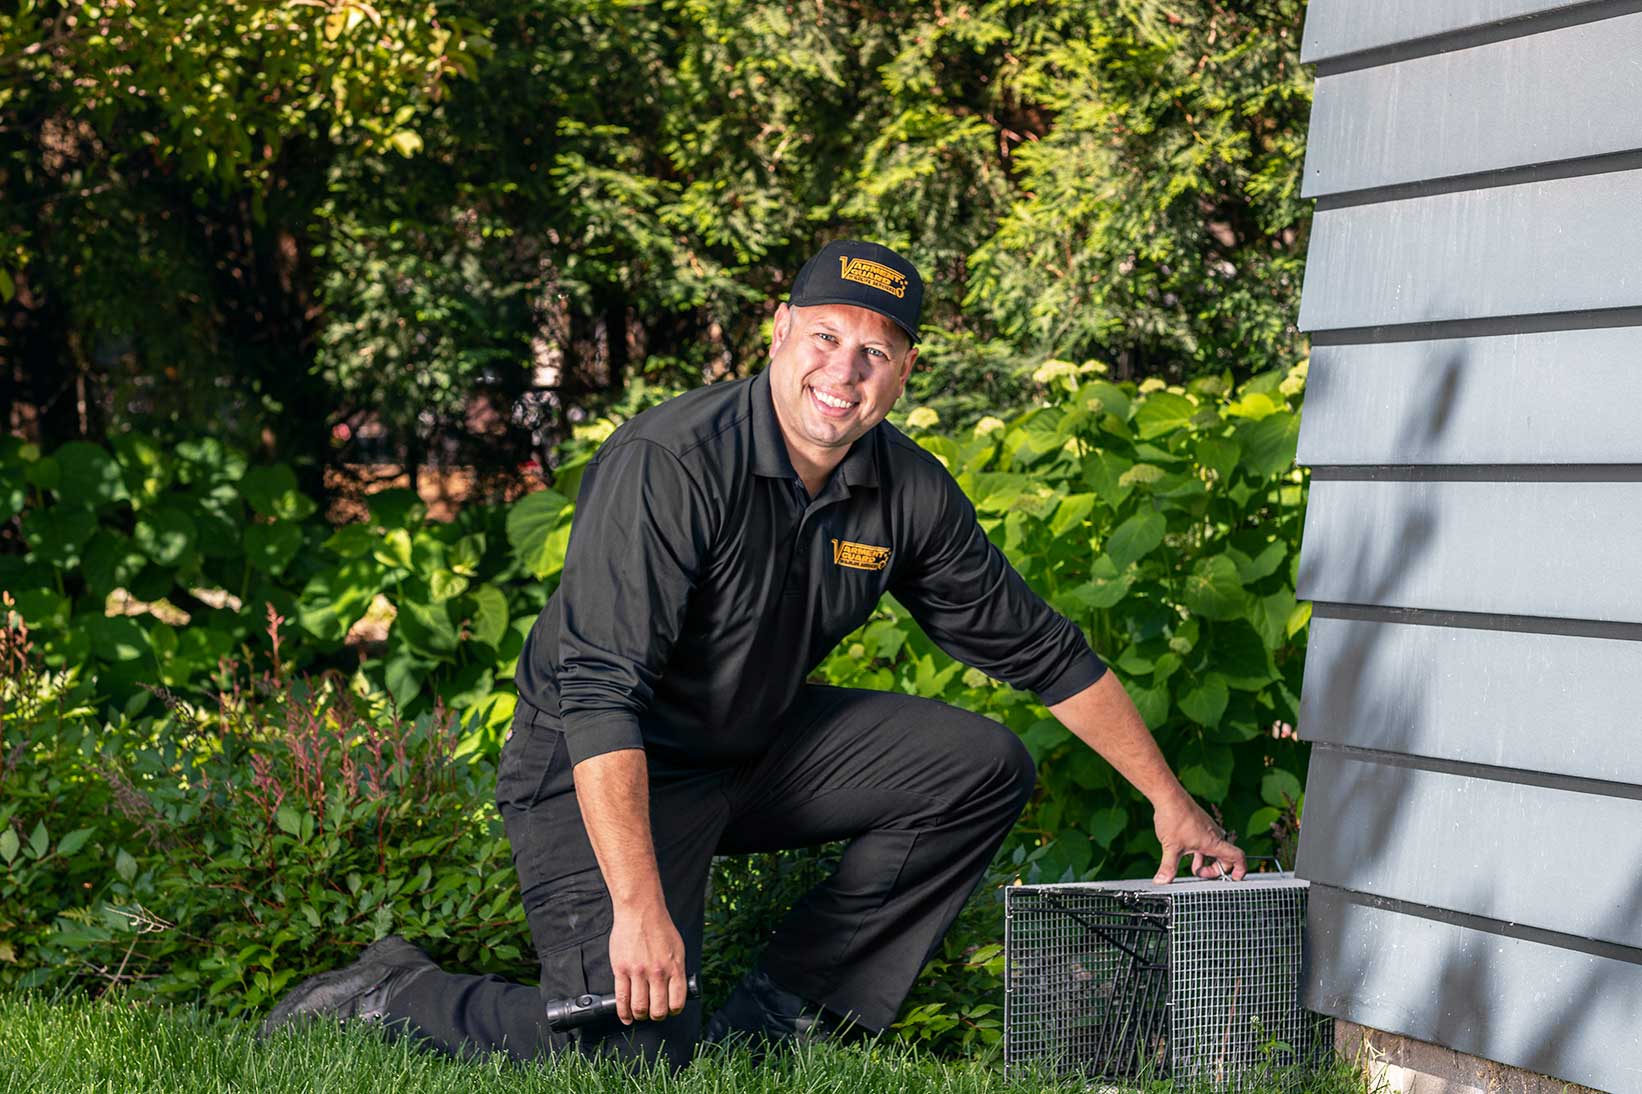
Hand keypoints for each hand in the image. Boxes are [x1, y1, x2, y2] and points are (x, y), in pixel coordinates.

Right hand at [607, 900, 687, 1024]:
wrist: (640, 911)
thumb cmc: (659, 927)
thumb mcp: (678, 948)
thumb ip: (677, 970)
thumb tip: (676, 990)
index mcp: (675, 967)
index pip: (677, 1002)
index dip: (673, 1011)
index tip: (670, 1010)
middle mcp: (658, 972)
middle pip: (658, 1010)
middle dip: (656, 1016)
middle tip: (654, 1013)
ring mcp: (638, 972)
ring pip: (639, 1008)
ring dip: (640, 1016)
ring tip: (640, 1013)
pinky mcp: (621, 970)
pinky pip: (621, 998)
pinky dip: (623, 1013)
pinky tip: (626, 1017)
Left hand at [1150, 791, 1246, 882]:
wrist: (1168, 795)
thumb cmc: (1174, 817)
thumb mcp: (1171, 847)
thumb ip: (1168, 867)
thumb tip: (1162, 881)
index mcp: (1213, 842)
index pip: (1237, 857)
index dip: (1240, 870)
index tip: (1234, 879)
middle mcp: (1214, 835)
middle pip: (1226, 857)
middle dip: (1216, 869)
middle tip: (1200, 874)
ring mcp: (1207, 829)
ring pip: (1214, 850)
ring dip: (1206, 861)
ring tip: (1193, 867)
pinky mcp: (1200, 824)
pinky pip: (1206, 842)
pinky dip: (1200, 851)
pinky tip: (1185, 852)